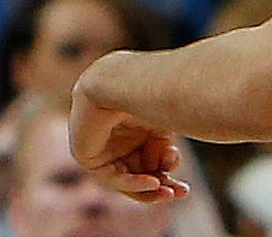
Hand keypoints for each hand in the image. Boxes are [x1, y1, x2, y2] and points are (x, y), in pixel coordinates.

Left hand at [69, 70, 189, 203]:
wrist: (119, 79)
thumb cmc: (147, 93)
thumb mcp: (162, 126)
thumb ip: (163, 151)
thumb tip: (171, 169)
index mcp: (132, 124)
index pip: (148, 158)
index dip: (167, 173)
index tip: (185, 186)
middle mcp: (115, 136)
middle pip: (138, 171)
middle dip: (161, 185)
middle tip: (182, 193)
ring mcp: (100, 145)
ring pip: (125, 178)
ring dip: (148, 188)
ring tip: (170, 192)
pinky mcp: (85, 154)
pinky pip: (110, 176)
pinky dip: (132, 182)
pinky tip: (152, 182)